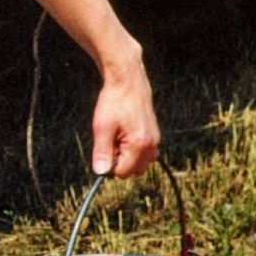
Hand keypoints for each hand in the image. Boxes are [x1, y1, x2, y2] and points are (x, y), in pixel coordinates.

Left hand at [91, 54, 159, 178]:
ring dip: (127, 157)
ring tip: (117, 138)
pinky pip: (145, 153)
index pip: (122, 172)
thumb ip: (102, 152)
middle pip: (133, 171)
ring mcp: (155, 140)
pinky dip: (134, 150)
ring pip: (140, 163)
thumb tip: (100, 172)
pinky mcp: (155, 135)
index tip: (104, 150)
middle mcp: (151, 145)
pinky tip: (125, 135)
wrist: (128, 82)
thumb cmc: (114, 102)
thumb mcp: (102, 127)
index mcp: (139, 145)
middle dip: (120, 162)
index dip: (110, 165)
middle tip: (111, 143)